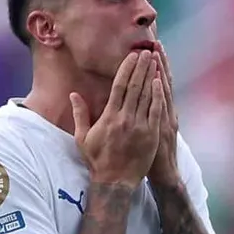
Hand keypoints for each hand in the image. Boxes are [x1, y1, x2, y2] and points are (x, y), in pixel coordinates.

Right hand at [71, 51, 164, 187]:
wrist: (115, 181)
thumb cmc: (97, 160)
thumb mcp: (82, 138)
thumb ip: (80, 114)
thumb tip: (73, 94)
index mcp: (109, 117)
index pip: (119, 86)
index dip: (127, 69)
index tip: (132, 56)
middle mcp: (125, 118)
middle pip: (135, 86)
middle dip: (142, 67)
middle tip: (147, 52)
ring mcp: (140, 126)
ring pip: (147, 95)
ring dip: (151, 76)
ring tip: (155, 61)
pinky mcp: (151, 134)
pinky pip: (156, 110)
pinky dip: (158, 95)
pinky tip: (160, 82)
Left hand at [147, 41, 179, 186]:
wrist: (163, 175)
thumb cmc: (153, 154)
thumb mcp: (152, 131)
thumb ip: (147, 114)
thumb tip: (142, 101)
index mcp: (161, 111)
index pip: (158, 83)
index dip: (157, 66)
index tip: (152, 48)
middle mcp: (166, 112)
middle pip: (163, 82)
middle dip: (159, 63)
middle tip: (155, 43)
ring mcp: (166, 119)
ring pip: (164, 91)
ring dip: (161, 72)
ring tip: (157, 53)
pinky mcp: (163, 129)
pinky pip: (161, 108)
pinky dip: (162, 94)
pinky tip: (160, 80)